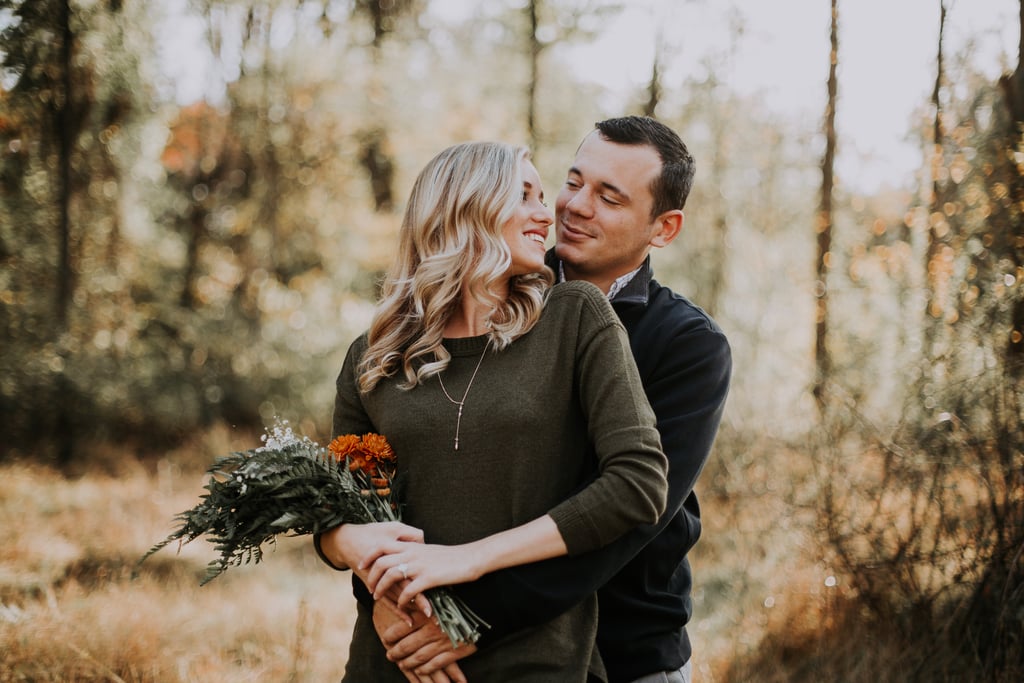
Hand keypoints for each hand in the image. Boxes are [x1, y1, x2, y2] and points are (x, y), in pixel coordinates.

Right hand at [320, 522, 433, 616]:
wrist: (347, 541)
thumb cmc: (372, 533)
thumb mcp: (393, 527)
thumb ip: (411, 534)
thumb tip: (425, 543)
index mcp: (392, 555)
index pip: (411, 570)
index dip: (425, 579)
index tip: (440, 585)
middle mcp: (386, 570)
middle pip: (405, 588)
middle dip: (421, 600)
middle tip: (436, 611)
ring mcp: (379, 580)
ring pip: (398, 598)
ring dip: (412, 608)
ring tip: (430, 617)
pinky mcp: (374, 586)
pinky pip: (387, 601)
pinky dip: (399, 612)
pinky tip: (410, 621)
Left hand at [363, 541, 484, 604]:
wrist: (470, 558)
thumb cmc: (451, 556)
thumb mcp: (428, 550)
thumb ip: (414, 552)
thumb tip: (403, 558)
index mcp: (412, 545)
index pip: (382, 545)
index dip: (369, 555)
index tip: (362, 565)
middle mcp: (413, 553)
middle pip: (382, 561)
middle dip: (371, 576)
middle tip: (369, 587)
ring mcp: (420, 565)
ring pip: (391, 574)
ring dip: (381, 587)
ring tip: (378, 597)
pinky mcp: (429, 577)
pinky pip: (408, 590)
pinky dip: (402, 599)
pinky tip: (402, 605)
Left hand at [374, 599, 471, 682]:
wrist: (485, 608)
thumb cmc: (461, 599)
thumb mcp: (438, 596)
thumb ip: (421, 601)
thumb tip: (403, 601)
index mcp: (426, 615)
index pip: (401, 628)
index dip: (390, 636)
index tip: (386, 639)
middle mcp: (431, 630)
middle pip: (407, 646)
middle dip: (396, 652)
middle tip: (390, 655)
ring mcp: (442, 643)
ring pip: (419, 658)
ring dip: (408, 663)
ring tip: (401, 664)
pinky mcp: (454, 652)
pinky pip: (435, 664)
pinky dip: (426, 669)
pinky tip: (420, 670)